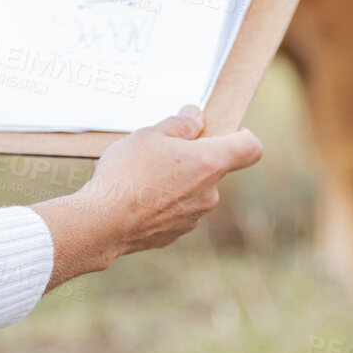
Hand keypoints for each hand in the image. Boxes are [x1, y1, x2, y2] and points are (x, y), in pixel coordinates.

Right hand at [30, 105, 262, 290]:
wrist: (102, 223)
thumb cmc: (127, 174)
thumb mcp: (150, 134)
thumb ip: (179, 124)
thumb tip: (195, 117)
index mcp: (210, 163)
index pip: (250, 148)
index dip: (242, 135)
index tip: (224, 131)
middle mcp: (210, 193)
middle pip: (212, 168)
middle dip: (190, 158)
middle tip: (158, 150)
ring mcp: (193, 217)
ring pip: (190, 190)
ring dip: (173, 180)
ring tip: (138, 174)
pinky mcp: (174, 234)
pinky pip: (173, 210)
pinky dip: (160, 201)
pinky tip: (132, 196)